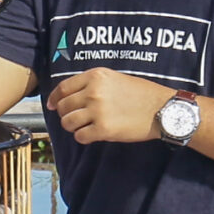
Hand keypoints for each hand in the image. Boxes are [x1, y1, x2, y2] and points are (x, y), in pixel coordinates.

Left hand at [45, 68, 173, 144]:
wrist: (162, 109)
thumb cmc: (141, 93)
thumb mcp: (114, 78)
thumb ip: (91, 84)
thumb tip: (67, 96)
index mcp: (95, 76)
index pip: (62, 88)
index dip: (53, 98)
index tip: (51, 105)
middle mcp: (93, 92)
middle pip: (62, 107)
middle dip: (64, 114)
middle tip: (73, 118)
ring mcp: (97, 111)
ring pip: (67, 122)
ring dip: (72, 127)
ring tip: (84, 126)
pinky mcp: (103, 129)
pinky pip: (80, 136)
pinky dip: (83, 137)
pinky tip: (92, 134)